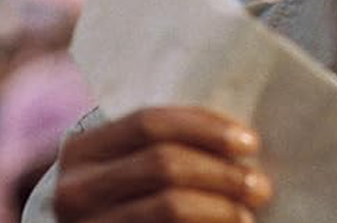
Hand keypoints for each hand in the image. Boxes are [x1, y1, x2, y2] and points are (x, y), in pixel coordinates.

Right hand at [53, 106, 271, 222]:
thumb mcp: (130, 171)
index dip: (205, 127)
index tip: (250, 142)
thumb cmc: (124, 205)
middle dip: (222, 173)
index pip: (151, 123)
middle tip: (260, 187)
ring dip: (220, 208)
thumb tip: (241, 143)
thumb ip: (166, 151)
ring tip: (247, 215)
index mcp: (85, 150)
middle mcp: (76, 188)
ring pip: (169, 206)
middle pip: (164, 164)